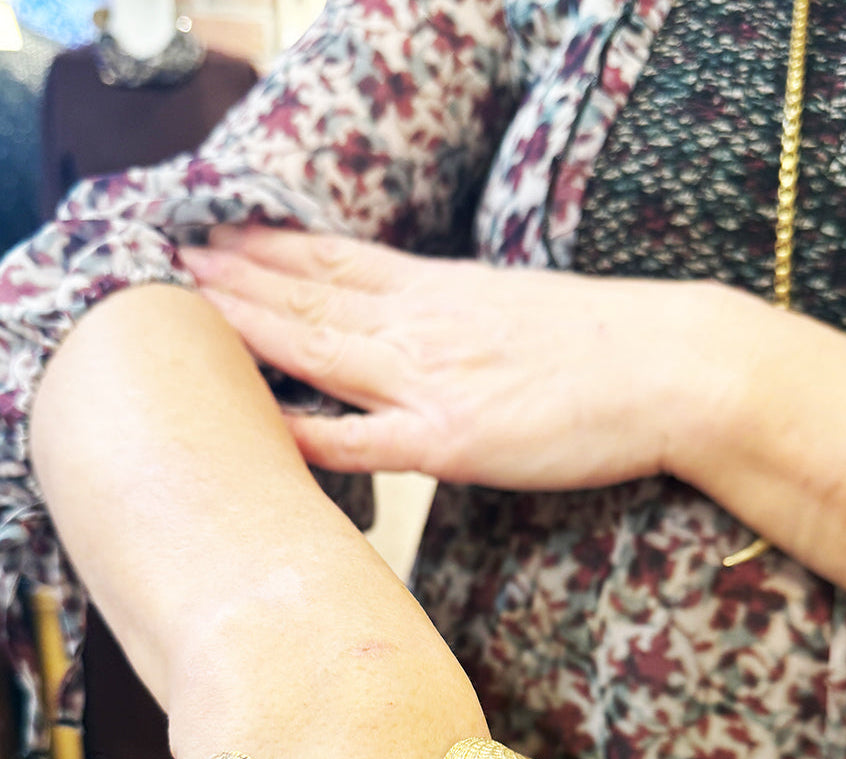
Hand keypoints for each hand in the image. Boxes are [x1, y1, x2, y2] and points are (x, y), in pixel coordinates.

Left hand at [181, 226, 696, 490]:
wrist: (674, 368)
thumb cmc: (611, 344)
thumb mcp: (521, 308)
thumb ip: (460, 318)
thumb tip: (424, 330)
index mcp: (443, 292)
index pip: (337, 260)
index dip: (270, 246)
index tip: (220, 229)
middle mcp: (423, 327)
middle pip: (310, 294)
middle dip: (236, 276)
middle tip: (172, 257)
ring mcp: (432, 382)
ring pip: (320, 348)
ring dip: (249, 326)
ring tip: (189, 306)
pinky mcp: (453, 441)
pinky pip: (362, 440)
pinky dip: (307, 434)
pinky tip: (258, 423)